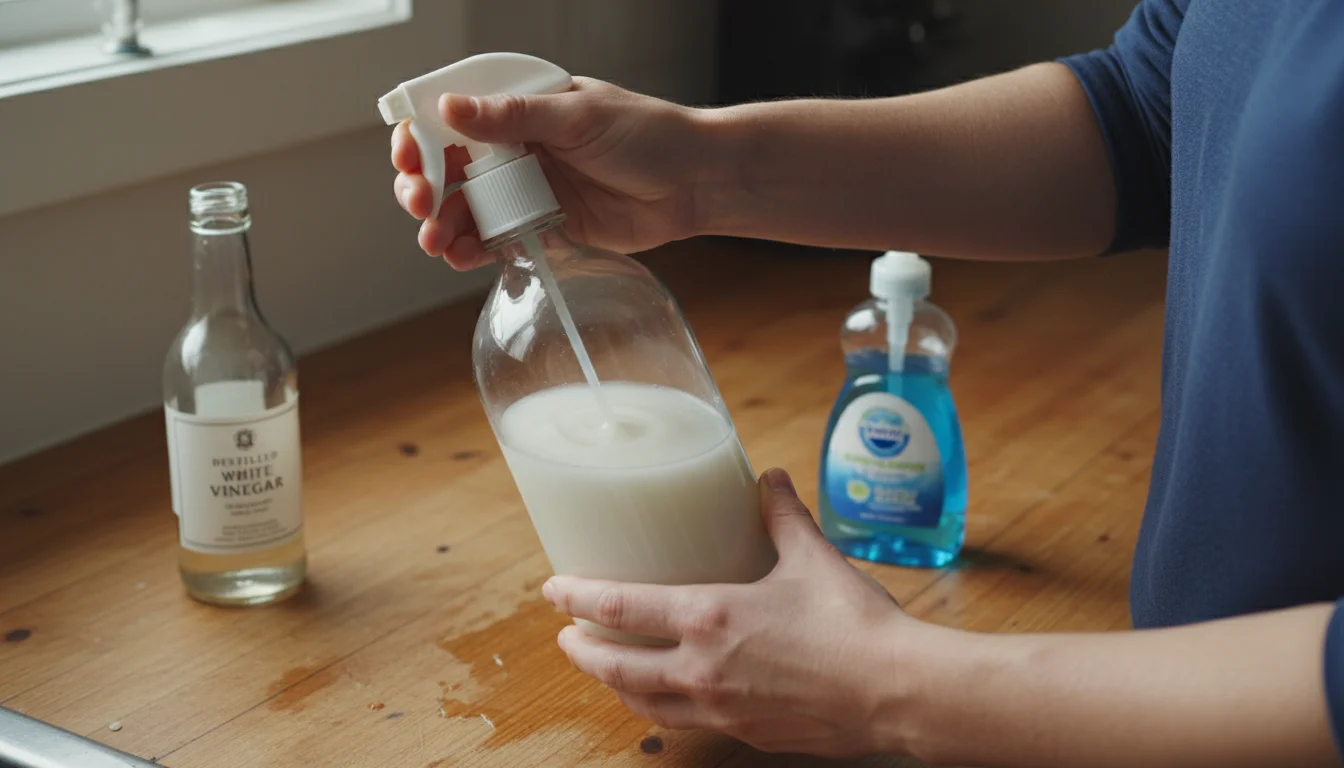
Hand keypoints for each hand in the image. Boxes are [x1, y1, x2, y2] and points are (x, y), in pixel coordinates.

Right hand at [390, 78, 709, 268]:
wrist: (695, 182)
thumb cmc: (648, 134)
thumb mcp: (578, 116)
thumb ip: (513, 117)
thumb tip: (449, 106)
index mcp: (519, 107)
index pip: (452, 115)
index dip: (421, 134)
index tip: (409, 154)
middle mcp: (516, 146)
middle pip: (448, 166)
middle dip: (424, 184)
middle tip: (420, 203)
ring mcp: (528, 188)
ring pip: (467, 207)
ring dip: (442, 223)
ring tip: (433, 241)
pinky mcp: (544, 225)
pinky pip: (497, 238)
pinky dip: (473, 249)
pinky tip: (457, 257)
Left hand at [542, 468, 933, 757]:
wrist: (897, 692)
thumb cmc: (855, 624)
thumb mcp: (812, 557)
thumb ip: (782, 515)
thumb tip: (769, 479)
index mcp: (709, 617)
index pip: (618, 606)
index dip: (576, 596)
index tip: (552, 589)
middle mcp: (702, 668)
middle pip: (614, 666)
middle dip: (580, 651)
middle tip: (566, 636)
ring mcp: (720, 708)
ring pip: (642, 703)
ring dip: (612, 684)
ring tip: (603, 669)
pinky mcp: (744, 732)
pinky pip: (683, 723)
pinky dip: (658, 708)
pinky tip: (664, 699)